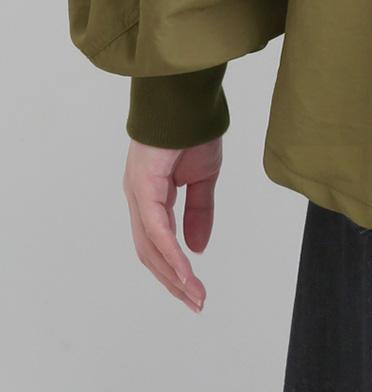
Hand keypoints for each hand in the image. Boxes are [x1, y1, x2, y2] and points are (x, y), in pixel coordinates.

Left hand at [122, 136, 221, 312]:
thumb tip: (197, 248)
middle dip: (173, 282)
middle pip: (150, 254)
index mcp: (150, 196)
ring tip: (195, 294)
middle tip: (196, 302)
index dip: (175, 270)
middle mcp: (138, 199)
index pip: (157, 244)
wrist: (189, 101)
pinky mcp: (144, 187)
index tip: (195, 291)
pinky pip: (157, 230)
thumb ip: (199, 212)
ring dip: (173, 275)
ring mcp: (138, 194)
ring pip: (150, 248)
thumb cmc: (193, 131)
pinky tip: (187, 271)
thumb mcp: (203, 178)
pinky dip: (172, 254)